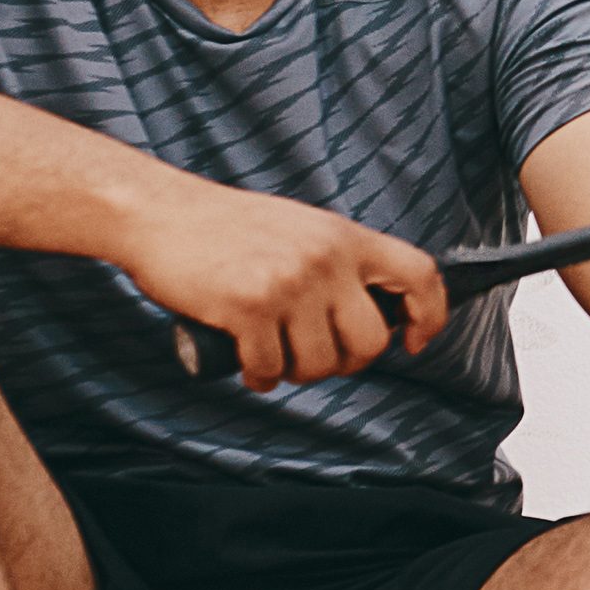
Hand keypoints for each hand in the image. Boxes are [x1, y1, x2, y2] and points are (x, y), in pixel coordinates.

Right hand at [112, 173, 446, 388]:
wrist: (160, 214)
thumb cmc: (227, 228)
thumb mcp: (301, 229)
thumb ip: (337, 262)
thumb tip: (373, 315)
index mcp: (344, 236)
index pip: (419, 275)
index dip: (429, 315)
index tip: (413, 340)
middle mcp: (324, 258)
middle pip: (370, 340)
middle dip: (346, 363)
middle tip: (316, 359)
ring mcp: (288, 283)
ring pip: (319, 363)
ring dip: (296, 373)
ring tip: (274, 356)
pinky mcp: (248, 308)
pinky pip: (270, 368)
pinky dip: (259, 375)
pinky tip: (248, 363)